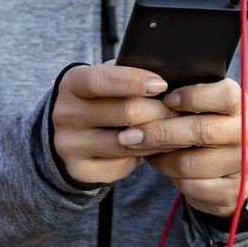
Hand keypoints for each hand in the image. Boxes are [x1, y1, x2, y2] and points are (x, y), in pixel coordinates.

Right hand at [51, 61, 174, 187]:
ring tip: (178, 130)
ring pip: (129, 143)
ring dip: (160, 137)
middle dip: (160, 111)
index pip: (101, 81)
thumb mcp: (105, 78)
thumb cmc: (100, 97)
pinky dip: (146, 156)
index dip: (134, 81)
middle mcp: (66, 115)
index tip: (161, 84)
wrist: (70, 132)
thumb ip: (128, 75)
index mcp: (72, 84)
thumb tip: (168, 78)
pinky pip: (125, 165)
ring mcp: (70, 146)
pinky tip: (157, 147)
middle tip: (182, 111)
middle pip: (125, 113)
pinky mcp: (81, 171)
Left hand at [118, 78, 247, 216]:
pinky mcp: (235, 190)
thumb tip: (142, 89)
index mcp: (239, 104)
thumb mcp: (195, 109)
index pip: (225, 96)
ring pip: (192, 163)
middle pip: (203, 131)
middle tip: (130, 135)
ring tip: (146, 152)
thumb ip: (179, 99)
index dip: (194, 97)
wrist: (222, 171)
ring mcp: (244, 163)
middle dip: (161, 132)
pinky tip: (165, 169)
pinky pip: (193, 186)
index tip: (166, 99)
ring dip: (162, 159)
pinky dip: (173, 179)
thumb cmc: (199, 129)